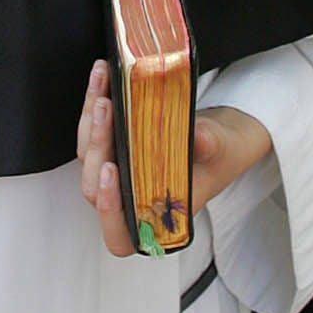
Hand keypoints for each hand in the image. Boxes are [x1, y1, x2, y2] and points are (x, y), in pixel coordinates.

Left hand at [77, 63, 270, 258]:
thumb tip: (197, 137)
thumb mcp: (223, 150)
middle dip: (98, 145)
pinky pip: (94, 132)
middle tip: (107, 110)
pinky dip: (95, 104)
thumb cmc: (221, 157)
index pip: (121, 235)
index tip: (112, 175)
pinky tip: (103, 78)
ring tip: (103, 84)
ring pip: (89, 155)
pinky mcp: (113, 148)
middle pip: (95, 186)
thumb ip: (209, 146)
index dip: (109, 211)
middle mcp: (131, 198)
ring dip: (92, 117)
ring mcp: (119, 173)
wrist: (220, 138)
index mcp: (156, 216)